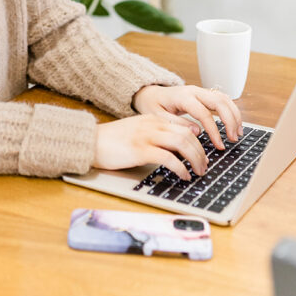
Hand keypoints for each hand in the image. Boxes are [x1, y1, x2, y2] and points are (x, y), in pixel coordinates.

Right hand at [92, 114, 207, 179]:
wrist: (91, 141)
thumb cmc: (112, 141)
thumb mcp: (136, 132)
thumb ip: (155, 136)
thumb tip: (176, 150)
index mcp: (152, 119)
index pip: (184, 127)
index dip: (197, 143)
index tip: (202, 155)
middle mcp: (152, 125)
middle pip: (187, 135)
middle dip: (200, 153)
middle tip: (204, 167)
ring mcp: (146, 136)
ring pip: (182, 144)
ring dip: (195, 160)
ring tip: (198, 172)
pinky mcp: (140, 150)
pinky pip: (168, 158)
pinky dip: (180, 168)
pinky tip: (183, 176)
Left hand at [131, 83, 242, 149]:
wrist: (150, 93)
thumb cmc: (153, 105)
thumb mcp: (158, 116)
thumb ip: (176, 123)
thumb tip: (197, 131)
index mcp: (183, 97)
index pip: (204, 113)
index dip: (214, 130)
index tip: (220, 145)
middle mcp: (194, 91)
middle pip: (219, 102)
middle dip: (230, 120)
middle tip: (233, 138)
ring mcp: (200, 91)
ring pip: (224, 98)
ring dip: (234, 114)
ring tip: (238, 132)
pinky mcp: (203, 94)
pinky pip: (222, 98)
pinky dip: (231, 109)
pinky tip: (235, 123)